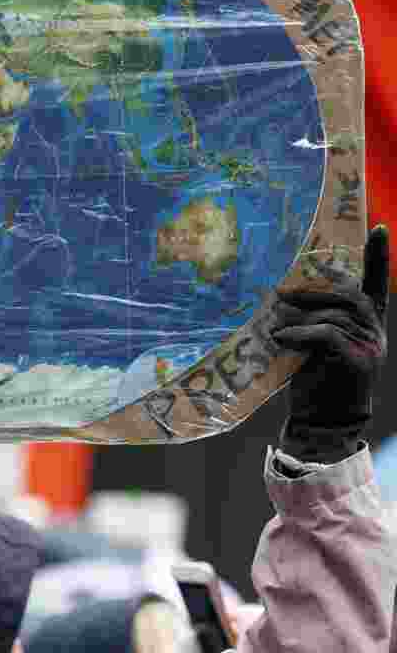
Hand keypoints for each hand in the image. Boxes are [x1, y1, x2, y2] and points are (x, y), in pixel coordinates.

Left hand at [273, 225, 388, 462]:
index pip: (376, 285)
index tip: (378, 228)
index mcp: (367, 325)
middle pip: (348, 297)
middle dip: (314, 292)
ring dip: (300, 316)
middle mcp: (375, 332)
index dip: (378, 257)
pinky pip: (328, 335)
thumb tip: (283, 299)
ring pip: (336, 316)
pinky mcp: (358, 363)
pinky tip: (281, 338)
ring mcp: (370, 347)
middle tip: (281, 293)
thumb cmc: (314, 382)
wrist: (323, 424)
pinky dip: (301, 333)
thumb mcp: (313, 346)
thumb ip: (312, 322)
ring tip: (274, 322)